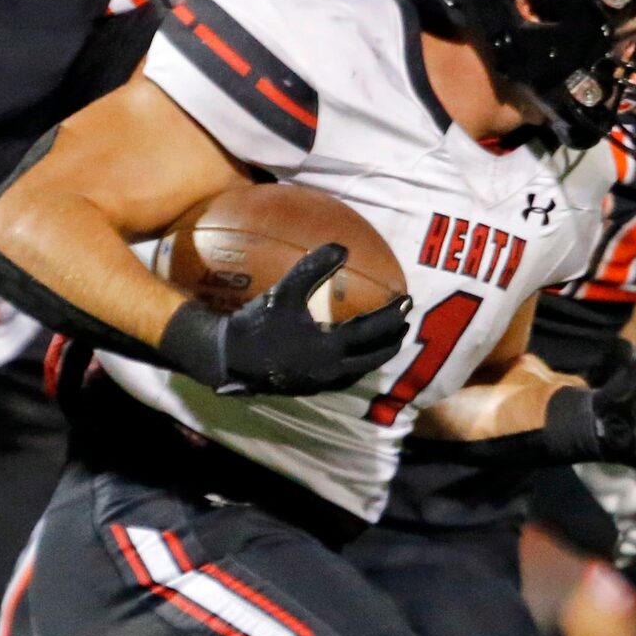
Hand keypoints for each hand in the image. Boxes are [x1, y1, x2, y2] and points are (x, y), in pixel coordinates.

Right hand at [197, 244, 411, 395]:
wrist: (229, 358)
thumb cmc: (258, 324)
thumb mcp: (285, 291)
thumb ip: (314, 269)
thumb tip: (343, 247)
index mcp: (330, 347)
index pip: (372, 331)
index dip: (392, 315)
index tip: (406, 301)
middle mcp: (331, 370)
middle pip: (375, 357)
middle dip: (393, 340)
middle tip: (405, 322)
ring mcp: (322, 382)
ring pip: (361, 370)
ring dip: (378, 354)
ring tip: (387, 339)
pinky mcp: (310, 387)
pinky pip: (345, 377)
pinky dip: (359, 365)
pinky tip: (355, 355)